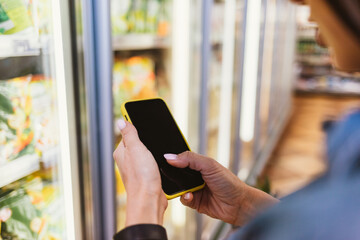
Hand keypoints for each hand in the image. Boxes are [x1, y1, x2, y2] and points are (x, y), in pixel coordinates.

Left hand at [113, 120, 167, 226]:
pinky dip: (158, 160)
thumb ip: (129, 134)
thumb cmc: (141, 176)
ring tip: (159, 151)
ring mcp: (137, 168)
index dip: (138, 127)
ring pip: (147, 153)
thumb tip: (120, 121)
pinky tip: (162, 161)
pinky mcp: (147, 175)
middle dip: (148, 140)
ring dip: (154, 151)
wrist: (150, 199)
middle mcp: (128, 160)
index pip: (128, 133)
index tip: (146, 122)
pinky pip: (152, 162)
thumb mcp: (136, 149)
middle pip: (139, 143)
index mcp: (121, 152)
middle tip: (156, 138)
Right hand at [164, 151, 278, 225]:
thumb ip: (190, 159)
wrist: (238, 204)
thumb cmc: (228, 182)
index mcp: (198, 164)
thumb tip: (169, 156)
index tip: (163, 157)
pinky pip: (182, 199)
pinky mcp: (194, 202)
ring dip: (178, 187)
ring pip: (177, 187)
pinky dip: (184, 198)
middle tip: (167, 173)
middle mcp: (195, 176)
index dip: (172, 157)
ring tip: (185, 187)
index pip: (181, 158)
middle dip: (171, 174)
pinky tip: (191, 196)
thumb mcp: (209, 165)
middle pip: (176, 173)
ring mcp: (194, 189)